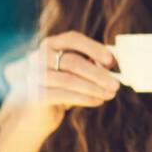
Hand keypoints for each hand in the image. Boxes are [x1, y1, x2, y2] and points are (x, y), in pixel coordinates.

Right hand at [4, 30, 120, 125]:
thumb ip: (92, 63)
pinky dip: (85, 98)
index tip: (111, 60)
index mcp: (51, 44)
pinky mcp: (35, 95)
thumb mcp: (77, 72)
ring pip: (68, 80)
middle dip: (98, 73)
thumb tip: (113, 62)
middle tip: (116, 84)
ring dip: (94, 88)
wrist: (38, 113)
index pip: (72, 39)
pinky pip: (63, 95)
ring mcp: (34, 76)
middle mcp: (38, 57)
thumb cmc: (63, 87)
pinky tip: (98, 101)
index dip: (93, 48)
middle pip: (72, 62)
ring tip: (110, 94)